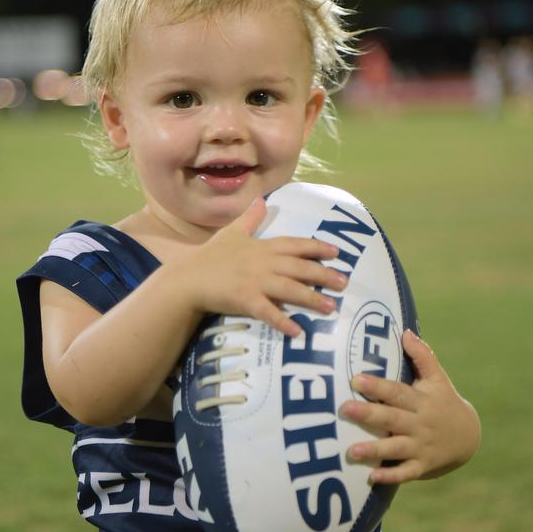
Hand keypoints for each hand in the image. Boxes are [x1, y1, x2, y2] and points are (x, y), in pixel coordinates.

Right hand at [180, 197, 347, 336]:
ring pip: (290, 289)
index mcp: (262, 246)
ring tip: (331, 307)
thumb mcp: (232, 232)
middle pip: (299, 268)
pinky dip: (283, 322)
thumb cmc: (210, 256)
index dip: (317, 248)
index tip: (336, 253)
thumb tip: (262, 200)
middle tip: (344, 282)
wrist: (188, 278)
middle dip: (323, 274)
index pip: (295, 245)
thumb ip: (250, 218)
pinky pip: (268, 312)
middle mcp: (263, 263)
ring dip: (312, 298)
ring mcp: (255, 282)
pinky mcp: (245, 300)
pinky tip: (297, 331)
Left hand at [340, 329, 480, 484]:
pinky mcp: (422, 466)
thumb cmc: (444, 401)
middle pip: (392, 418)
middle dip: (368, 414)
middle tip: (345, 409)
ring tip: (352, 451)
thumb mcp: (438, 379)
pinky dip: (391, 476)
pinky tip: (372, 476)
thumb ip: (422, 356)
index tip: (356, 379)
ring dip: (374, 450)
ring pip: (396, 448)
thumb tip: (405, 331)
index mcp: (422, 400)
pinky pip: (406, 473)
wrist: (469, 436)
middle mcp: (420, 423)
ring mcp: (421, 446)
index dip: (378, 386)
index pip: (397, 392)